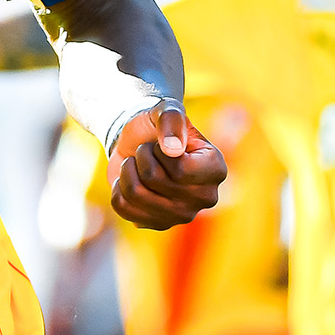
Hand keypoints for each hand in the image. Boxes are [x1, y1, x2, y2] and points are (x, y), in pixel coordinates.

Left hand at [107, 100, 224, 229]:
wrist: (139, 140)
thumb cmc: (158, 124)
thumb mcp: (164, 110)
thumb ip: (171, 121)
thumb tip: (173, 150)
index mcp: (216, 169)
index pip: (179, 169)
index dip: (158, 151)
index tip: (162, 144)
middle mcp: (206, 197)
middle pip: (154, 180)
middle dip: (141, 157)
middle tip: (148, 151)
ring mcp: (183, 215)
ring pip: (135, 194)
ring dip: (127, 170)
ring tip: (138, 164)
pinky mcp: (158, 224)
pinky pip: (123, 207)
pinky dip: (118, 188)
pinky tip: (130, 180)